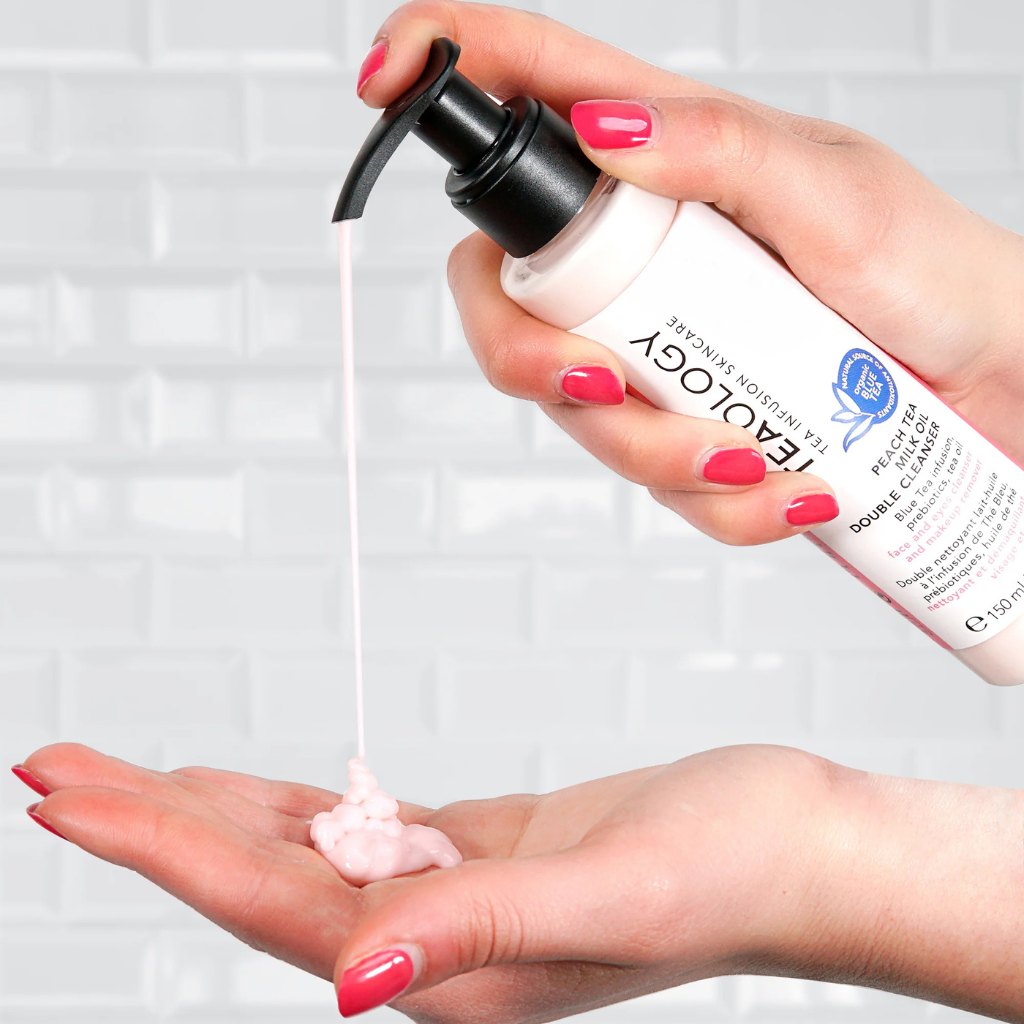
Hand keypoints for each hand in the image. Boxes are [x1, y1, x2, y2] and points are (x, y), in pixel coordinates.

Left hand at [18, 743, 1023, 1022]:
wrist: (792, 846)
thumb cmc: (728, 872)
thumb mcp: (609, 900)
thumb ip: (480, 934)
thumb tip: (351, 984)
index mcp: (444, 970)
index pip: (263, 901)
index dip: (158, 844)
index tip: (61, 789)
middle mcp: (431, 945)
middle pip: (255, 877)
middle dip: (148, 822)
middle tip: (50, 764)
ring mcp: (453, 897)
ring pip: (299, 852)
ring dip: (208, 812)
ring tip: (119, 775)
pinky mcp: (483, 852)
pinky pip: (361, 829)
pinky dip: (294, 806)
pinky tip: (251, 790)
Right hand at [358, 1, 1023, 545]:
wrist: (994, 386)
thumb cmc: (934, 272)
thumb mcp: (837, 194)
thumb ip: (719, 149)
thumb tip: (604, 129)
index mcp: (660, 157)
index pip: (523, 90)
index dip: (438, 72)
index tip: (380, 85)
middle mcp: (635, 252)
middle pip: (504, 297)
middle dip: (531, 360)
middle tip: (611, 387)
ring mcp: (653, 342)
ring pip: (574, 409)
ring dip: (652, 454)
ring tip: (757, 461)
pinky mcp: (683, 419)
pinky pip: (649, 476)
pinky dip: (711, 503)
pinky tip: (788, 493)